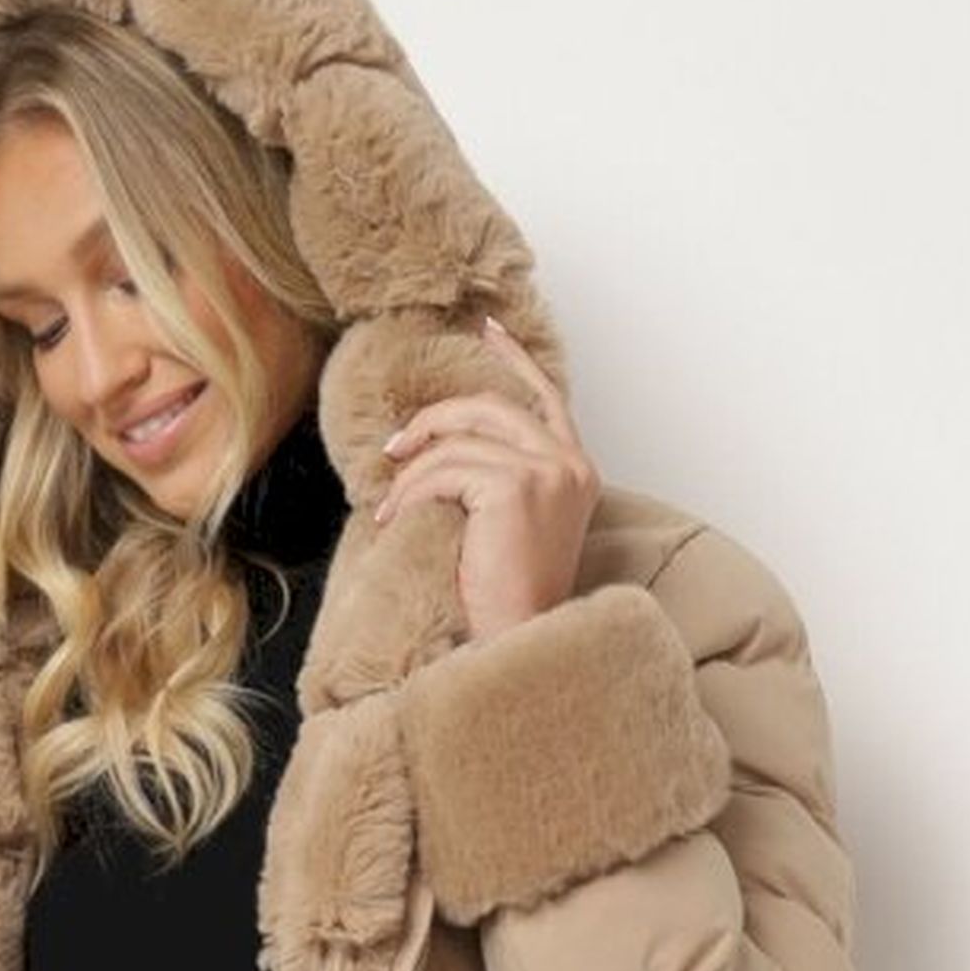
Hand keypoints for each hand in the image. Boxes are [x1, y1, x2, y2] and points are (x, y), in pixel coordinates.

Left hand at [372, 317, 601, 643]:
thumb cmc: (510, 599)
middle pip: (491, 407)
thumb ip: (501, 478)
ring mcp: (548, 472)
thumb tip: (444, 445)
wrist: (520, 640)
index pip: (545, 397)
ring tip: (391, 506)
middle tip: (395, 448)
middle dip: (434, 421)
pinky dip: (412, 491)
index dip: (513, 361)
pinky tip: (396, 519)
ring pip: (461, 442)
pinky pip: (446, 469)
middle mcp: (571, 464)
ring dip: (414, 474)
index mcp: (578, 472)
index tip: (487, 330)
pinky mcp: (517, 486)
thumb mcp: (512, 526)